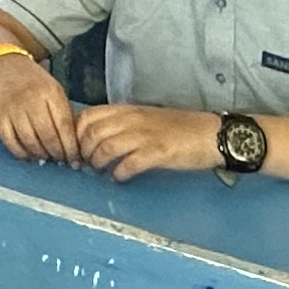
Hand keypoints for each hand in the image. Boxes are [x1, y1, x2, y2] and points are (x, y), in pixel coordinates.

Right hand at [0, 51, 77, 162]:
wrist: (5, 68)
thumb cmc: (35, 83)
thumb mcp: (55, 91)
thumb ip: (64, 114)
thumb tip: (73, 146)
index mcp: (50, 93)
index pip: (64, 126)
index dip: (70, 147)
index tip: (74, 159)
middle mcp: (31, 100)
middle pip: (48, 136)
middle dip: (57, 154)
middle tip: (61, 160)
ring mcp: (13, 109)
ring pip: (30, 142)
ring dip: (41, 155)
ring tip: (47, 157)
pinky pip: (11, 143)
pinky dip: (22, 154)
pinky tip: (30, 155)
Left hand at [70, 104, 224, 180]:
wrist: (212, 133)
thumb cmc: (180, 128)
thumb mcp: (147, 118)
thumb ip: (123, 124)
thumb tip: (98, 137)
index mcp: (128, 110)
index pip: (89, 116)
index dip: (76, 133)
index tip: (77, 147)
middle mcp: (133, 120)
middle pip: (92, 133)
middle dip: (83, 151)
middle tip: (87, 164)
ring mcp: (145, 136)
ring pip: (106, 148)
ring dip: (98, 163)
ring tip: (102, 172)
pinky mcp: (158, 153)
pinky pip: (129, 164)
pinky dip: (119, 174)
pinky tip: (121, 178)